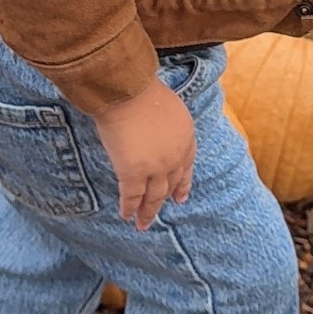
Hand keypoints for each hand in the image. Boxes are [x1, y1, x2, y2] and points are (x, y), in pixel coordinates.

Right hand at [94, 77, 196, 229]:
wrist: (128, 91)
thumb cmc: (142, 90)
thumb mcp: (167, 107)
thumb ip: (166, 124)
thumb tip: (154, 129)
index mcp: (186, 137)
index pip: (186, 166)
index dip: (183, 183)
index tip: (181, 196)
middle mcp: (175, 156)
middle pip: (171, 184)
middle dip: (165, 200)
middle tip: (160, 212)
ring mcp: (156, 167)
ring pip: (154, 196)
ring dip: (148, 212)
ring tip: (142, 224)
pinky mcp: (134, 173)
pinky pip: (132, 197)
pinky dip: (129, 208)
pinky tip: (126, 215)